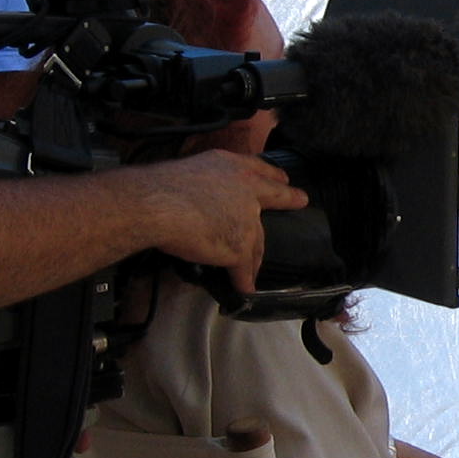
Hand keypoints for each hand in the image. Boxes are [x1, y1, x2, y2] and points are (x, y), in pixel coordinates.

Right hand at [135, 151, 304, 290]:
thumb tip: (198, 198)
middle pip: (270, 201)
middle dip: (288, 199)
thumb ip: (207, 183)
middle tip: (300, 200)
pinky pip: (243, 270)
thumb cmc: (163, 186)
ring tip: (253, 267)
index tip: (287, 179)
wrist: (158, 204)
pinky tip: (245, 290)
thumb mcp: (193, 170)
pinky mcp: (239, 248)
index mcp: (234, 168)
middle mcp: (247, 191)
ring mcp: (247, 221)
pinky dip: (243, 281)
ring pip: (255, 243)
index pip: (262, 170)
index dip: (275, 176)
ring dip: (253, 256)